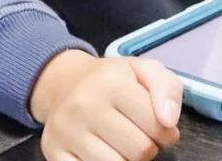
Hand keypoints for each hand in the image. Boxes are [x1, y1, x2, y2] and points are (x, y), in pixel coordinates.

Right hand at [30, 50, 181, 160]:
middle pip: (139, 151)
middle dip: (148, 147)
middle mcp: (85, 105)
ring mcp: (66, 130)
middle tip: (140, 136)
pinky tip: (104, 151)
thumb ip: (168, 89)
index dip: (166, 132)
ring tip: (124, 145)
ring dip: (127, 160)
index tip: (162, 129)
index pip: (157, 125)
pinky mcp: (52, 151)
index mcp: (112, 82)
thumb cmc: (113, 79)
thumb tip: (169, 122)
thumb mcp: (145, 70)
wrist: (64, 83)